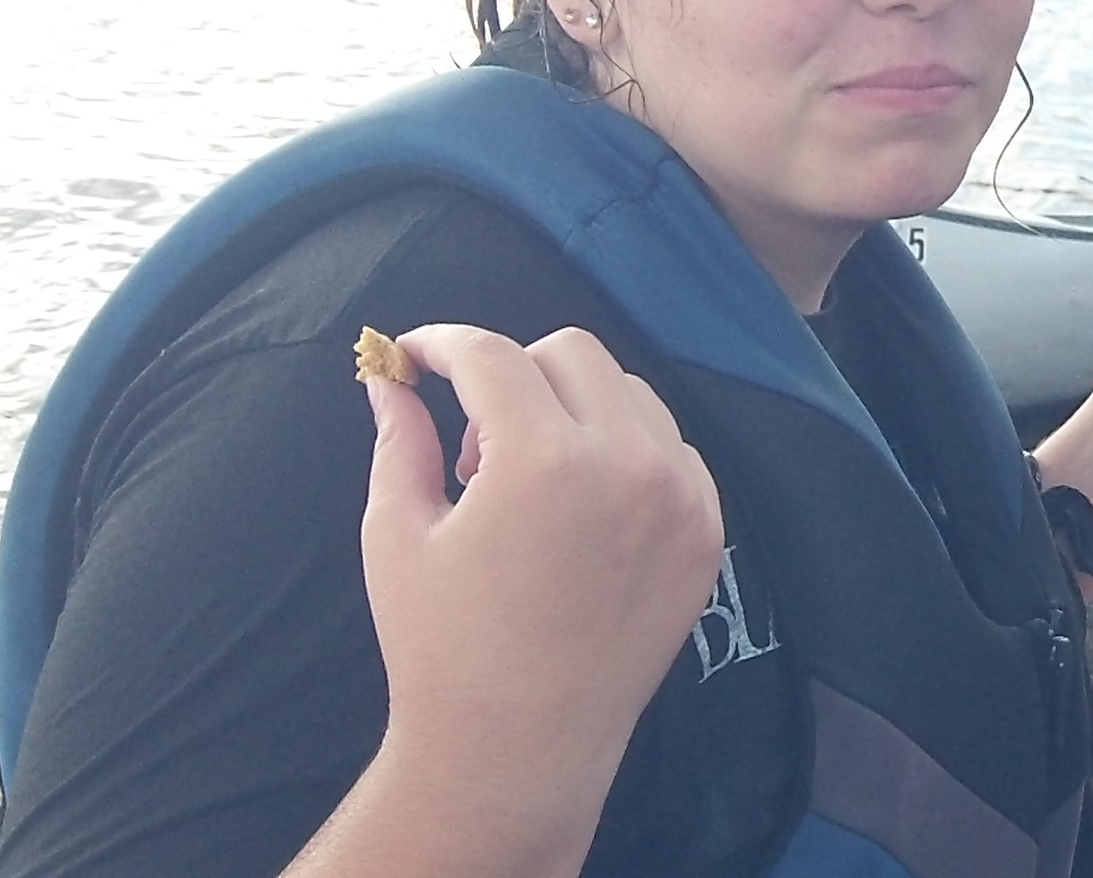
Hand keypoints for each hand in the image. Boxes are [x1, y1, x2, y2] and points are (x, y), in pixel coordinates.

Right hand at [359, 325, 723, 782]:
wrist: (518, 748)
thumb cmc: (442, 647)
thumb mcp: (397, 534)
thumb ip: (399, 438)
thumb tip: (386, 376)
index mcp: (543, 459)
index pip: (493, 354)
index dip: (443, 344)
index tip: (414, 356)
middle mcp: (627, 463)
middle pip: (571, 353)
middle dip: (511, 374)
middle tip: (475, 447)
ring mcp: (681, 496)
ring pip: (630, 393)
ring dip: (572, 410)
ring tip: (526, 487)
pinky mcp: (707, 529)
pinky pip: (672, 448)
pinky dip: (626, 451)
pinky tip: (582, 508)